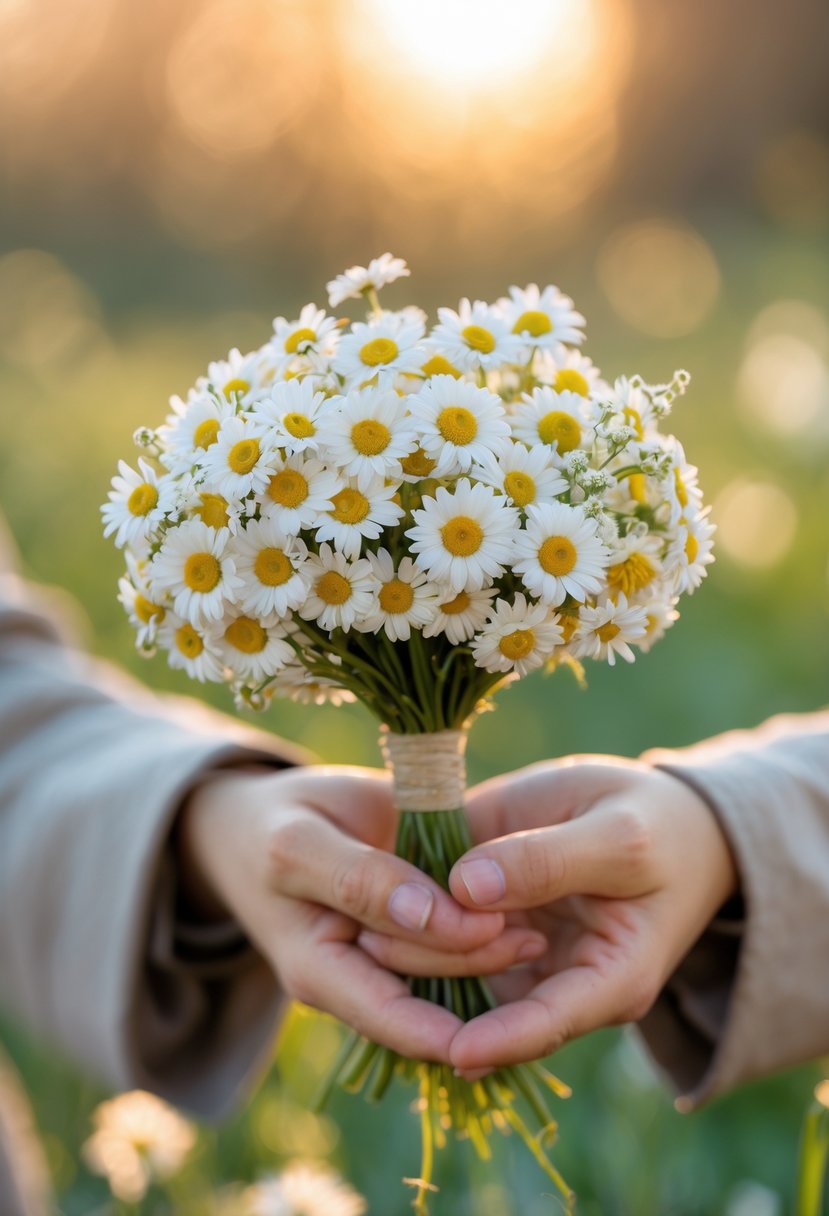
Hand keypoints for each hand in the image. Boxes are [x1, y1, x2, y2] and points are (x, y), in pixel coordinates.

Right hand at [175, 765, 546, 1061]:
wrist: (255, 821)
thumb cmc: (272, 828)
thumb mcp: (301, 845)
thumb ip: (361, 879)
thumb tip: (426, 914)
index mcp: (319, 969)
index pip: (390, 1017)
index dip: (446, 1022)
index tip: (501, 1007)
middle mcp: (353, 978)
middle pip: (426, 989)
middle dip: (478, 967)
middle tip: (532, 936)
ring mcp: (378, 956)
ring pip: (443, 970)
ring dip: (490, 953)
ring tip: (537, 929)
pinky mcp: (401, 930)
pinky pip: (444, 942)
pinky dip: (480, 929)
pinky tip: (522, 915)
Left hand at [359, 758, 736, 1070]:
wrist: (660, 814)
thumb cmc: (656, 828)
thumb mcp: (618, 837)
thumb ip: (549, 861)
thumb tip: (468, 888)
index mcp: (606, 980)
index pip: (549, 1025)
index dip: (501, 1040)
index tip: (453, 1049)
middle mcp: (553, 977)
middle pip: (488, 1002)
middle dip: (432, 977)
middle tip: (372, 943)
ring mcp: (519, 945)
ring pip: (457, 968)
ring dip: (412, 950)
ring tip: (360, 927)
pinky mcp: (491, 908)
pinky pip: (447, 925)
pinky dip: (413, 916)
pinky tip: (370, 905)